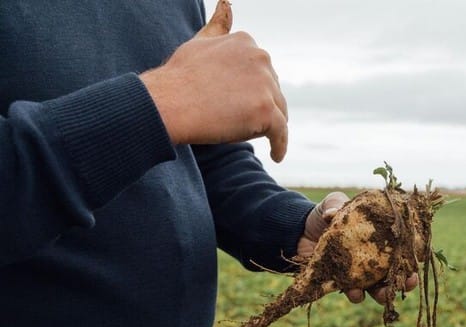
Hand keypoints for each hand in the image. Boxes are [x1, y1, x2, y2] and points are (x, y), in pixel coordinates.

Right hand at [140, 0, 288, 161]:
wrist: (167, 104)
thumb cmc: (179, 78)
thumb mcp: (200, 42)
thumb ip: (219, 26)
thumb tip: (227, 2)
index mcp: (247, 42)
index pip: (261, 74)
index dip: (249, 91)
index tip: (235, 103)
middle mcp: (261, 58)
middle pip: (272, 92)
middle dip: (259, 107)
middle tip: (234, 122)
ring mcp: (265, 84)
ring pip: (278, 112)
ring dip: (269, 126)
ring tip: (249, 137)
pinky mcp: (267, 111)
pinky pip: (281, 132)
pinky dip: (280, 145)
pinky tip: (276, 155)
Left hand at [298, 192, 418, 304]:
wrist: (300, 229)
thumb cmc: (326, 214)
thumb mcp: (334, 203)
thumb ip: (337, 205)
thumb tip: (331, 215)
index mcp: (379, 239)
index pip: (402, 249)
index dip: (412, 257)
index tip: (418, 261)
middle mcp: (373, 259)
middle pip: (395, 273)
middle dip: (404, 280)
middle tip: (407, 283)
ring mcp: (359, 273)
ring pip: (377, 288)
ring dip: (381, 294)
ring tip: (381, 294)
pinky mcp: (342, 283)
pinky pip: (353, 292)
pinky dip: (356, 295)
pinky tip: (355, 293)